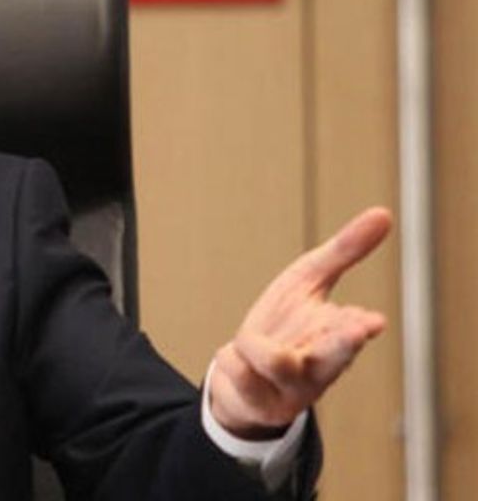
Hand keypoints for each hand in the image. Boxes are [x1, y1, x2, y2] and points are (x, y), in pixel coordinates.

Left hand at [209, 207, 391, 437]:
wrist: (245, 378)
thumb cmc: (287, 325)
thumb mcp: (309, 282)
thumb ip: (344, 252)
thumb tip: (383, 214)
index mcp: (336, 337)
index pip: (351, 332)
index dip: (358, 327)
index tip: (372, 320)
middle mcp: (319, 366)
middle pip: (333, 357)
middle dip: (343, 344)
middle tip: (358, 331)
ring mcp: (289, 387)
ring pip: (277, 362)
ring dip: (259, 345)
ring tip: (249, 341)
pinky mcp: (257, 401)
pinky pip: (235, 366)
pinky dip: (231, 357)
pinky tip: (238, 361)